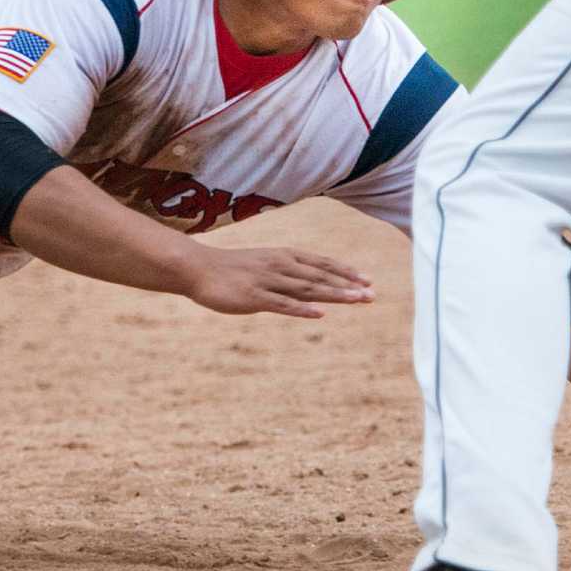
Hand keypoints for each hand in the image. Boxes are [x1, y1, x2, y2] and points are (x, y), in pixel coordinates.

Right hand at [182, 246, 375, 318]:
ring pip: (307, 289)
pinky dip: (302, 309)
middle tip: (372, 294)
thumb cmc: (232, 269)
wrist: (198, 268)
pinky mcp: (254, 298)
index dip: (345, 271)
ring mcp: (268, 281)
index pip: (322, 263)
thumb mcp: (264, 265)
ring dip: (334, 294)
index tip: (367, 280)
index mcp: (284, 256)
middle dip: (347, 285)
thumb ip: (286, 276)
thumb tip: (307, 289)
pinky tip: (319, 314)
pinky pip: (282, 304)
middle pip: (320, 277)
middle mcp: (280, 266)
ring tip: (356, 300)